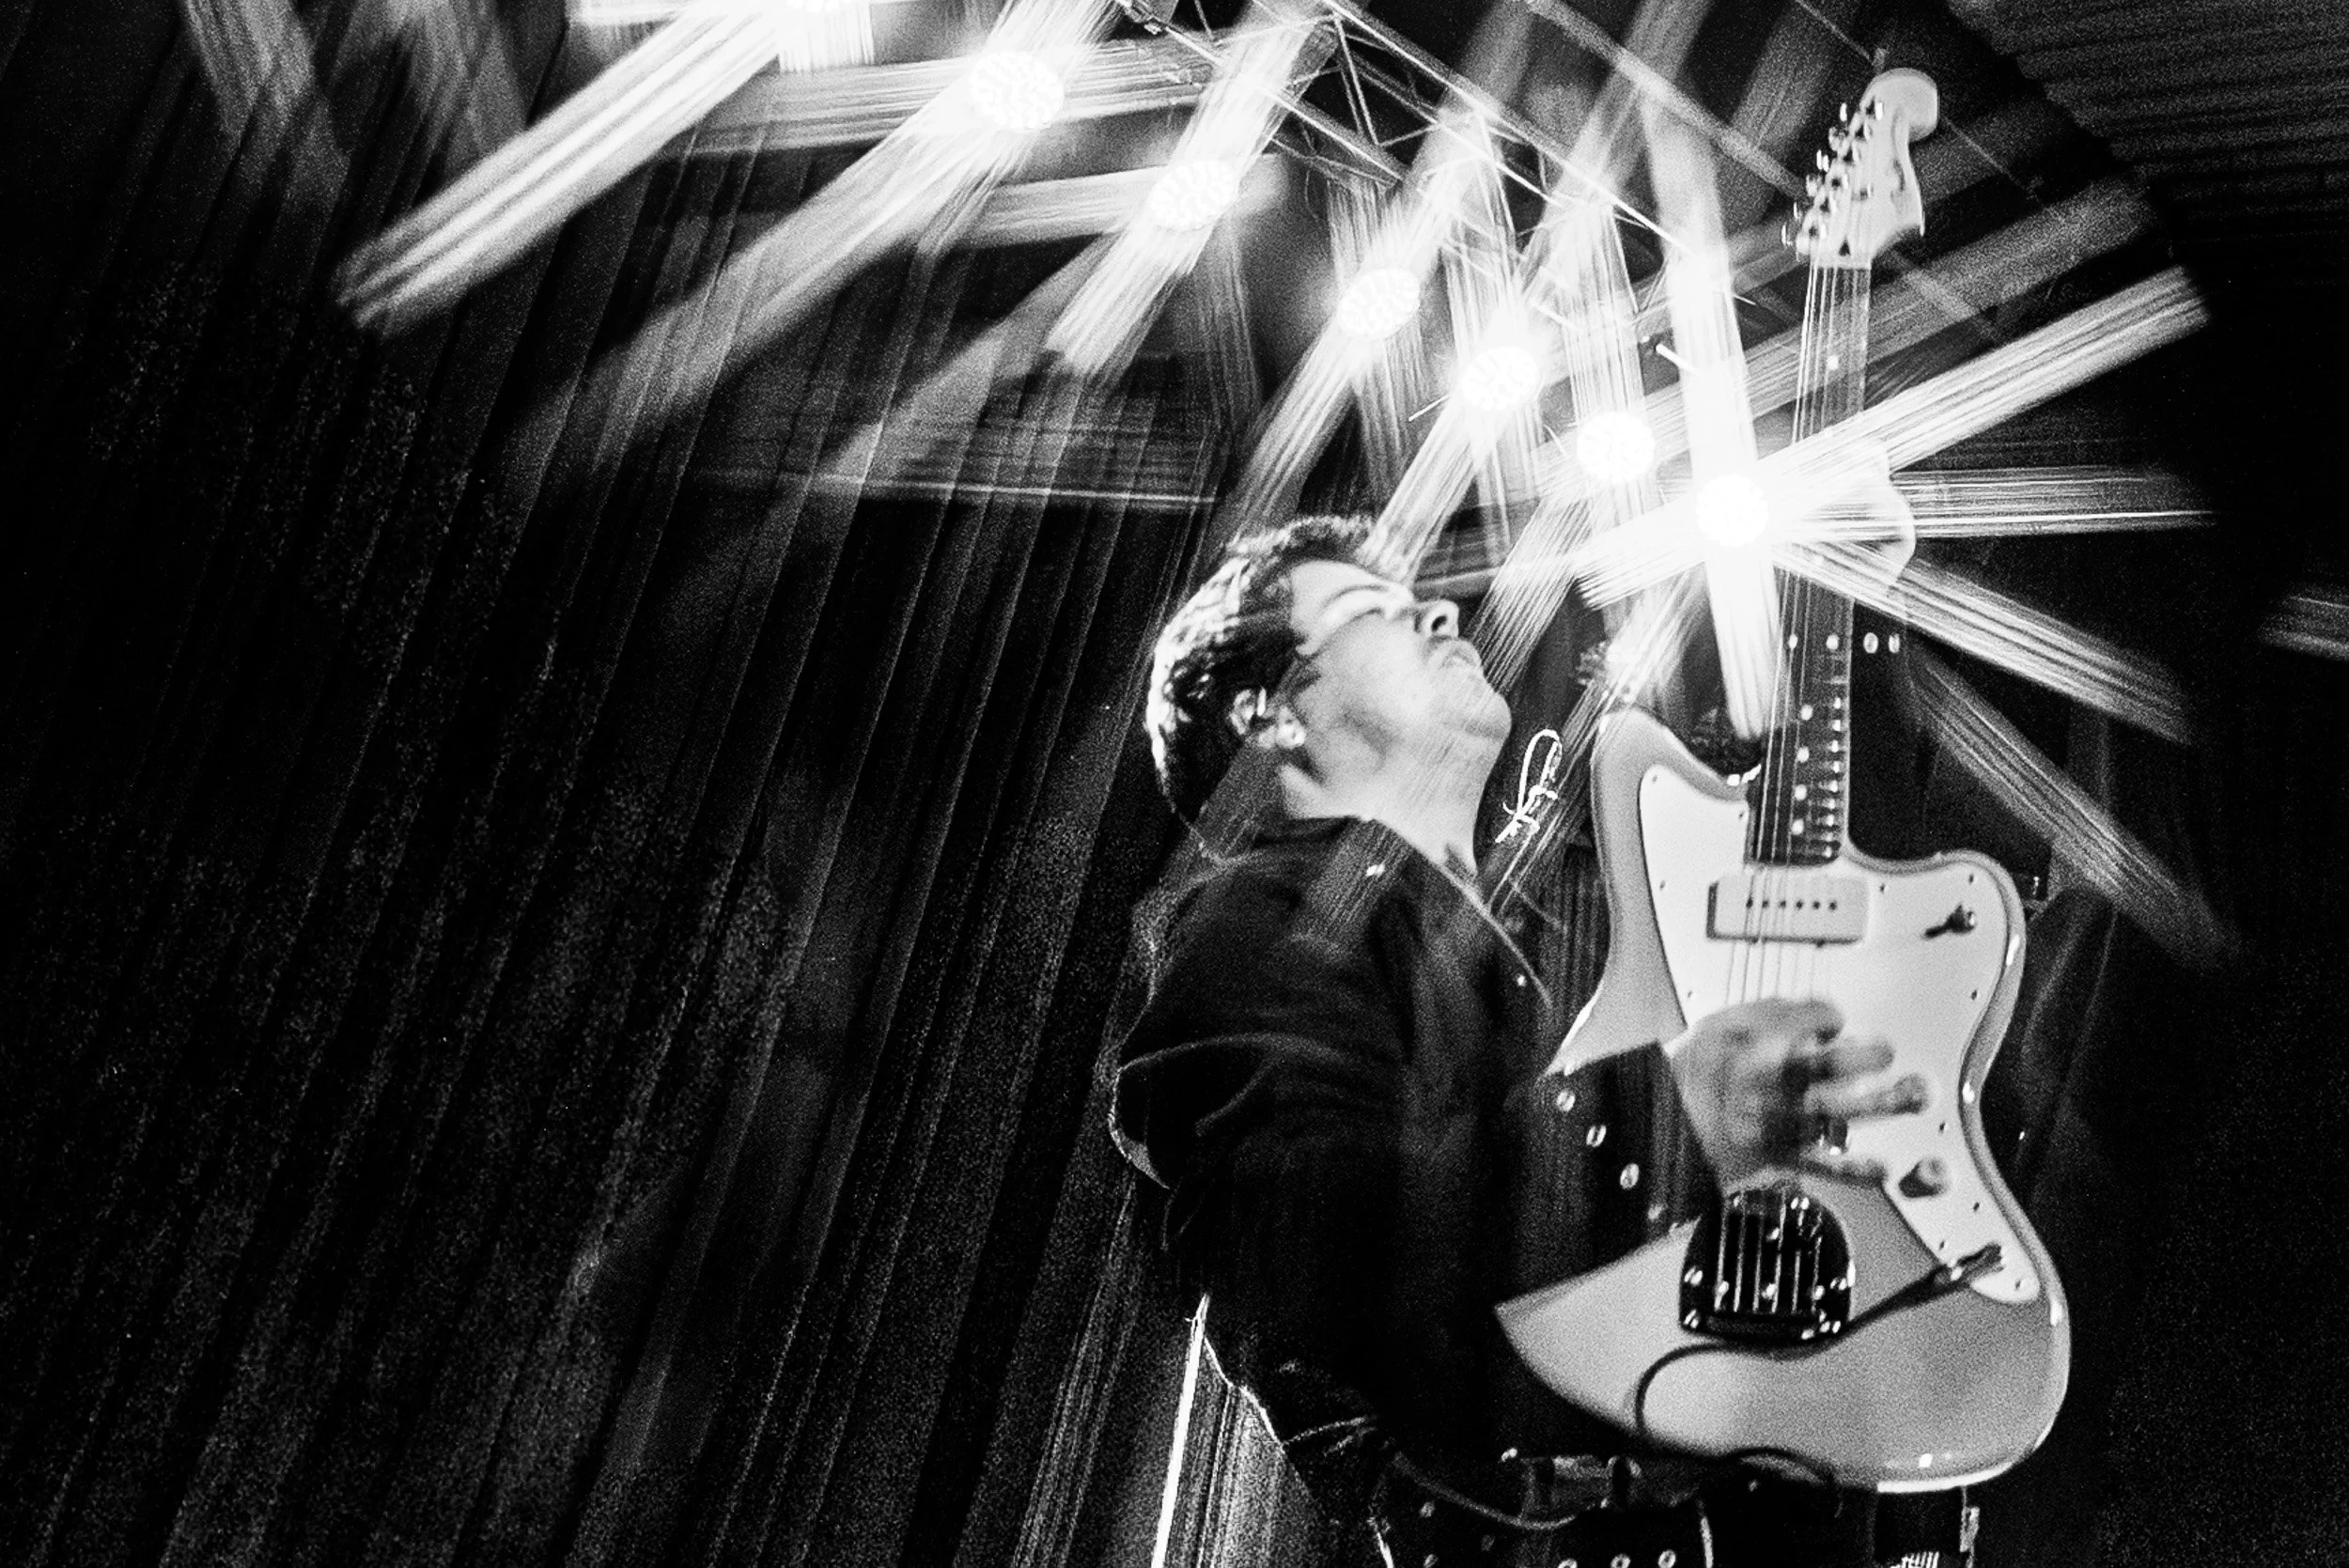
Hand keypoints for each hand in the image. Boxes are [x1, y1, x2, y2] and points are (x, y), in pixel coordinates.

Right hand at [1665, 997, 1926, 1187]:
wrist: (1663, 1127)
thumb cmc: (1689, 1076)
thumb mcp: (1720, 1025)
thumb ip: (1769, 1012)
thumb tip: (1816, 1012)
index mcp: (1759, 1042)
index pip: (1814, 1018)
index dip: (1830, 1018)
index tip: (1832, 1025)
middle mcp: (1776, 1080)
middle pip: (1836, 1062)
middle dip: (1870, 1054)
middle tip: (1885, 1051)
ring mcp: (1781, 1119)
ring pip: (1841, 1110)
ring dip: (1884, 1102)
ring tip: (1914, 1093)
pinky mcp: (1781, 1154)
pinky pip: (1824, 1165)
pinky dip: (1856, 1170)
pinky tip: (1883, 1168)